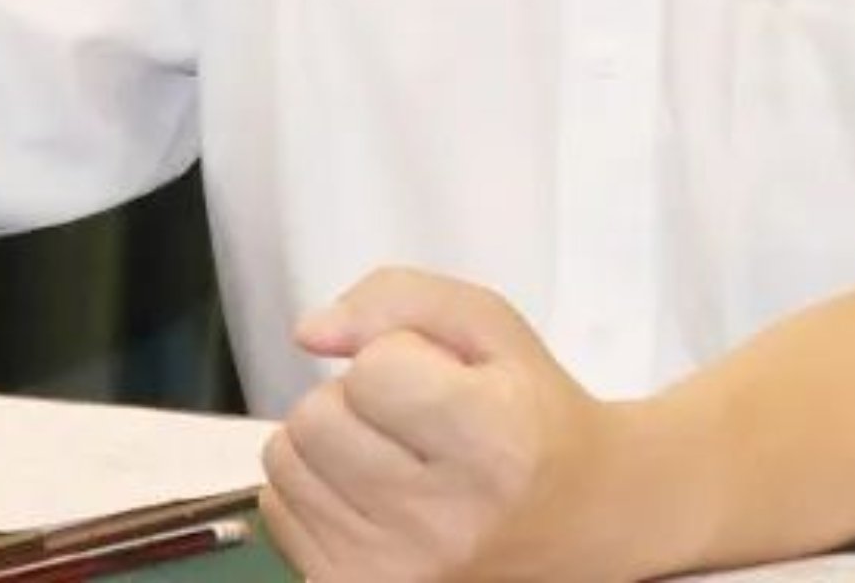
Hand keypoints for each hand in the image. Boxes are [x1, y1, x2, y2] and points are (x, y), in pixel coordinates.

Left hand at [263, 269, 641, 582]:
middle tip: (416, 421)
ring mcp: (393, 571)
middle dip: (355, 400)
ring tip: (395, 456)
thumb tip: (310, 331)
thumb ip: (398, 299)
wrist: (577, 518)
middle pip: (314, 416)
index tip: (443, 381)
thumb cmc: (531, 415)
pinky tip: (373, 494)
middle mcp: (443, 521)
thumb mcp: (491, 327)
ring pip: (284, 459)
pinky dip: (315, 489)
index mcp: (494, 443)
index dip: (399, 355)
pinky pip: (277, 508)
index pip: (371, 368)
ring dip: (328, 444)